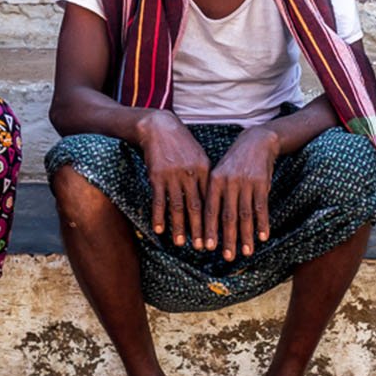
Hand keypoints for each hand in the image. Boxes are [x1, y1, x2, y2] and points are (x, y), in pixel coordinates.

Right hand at [135, 111, 209, 246]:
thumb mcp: (199, 157)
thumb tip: (213, 201)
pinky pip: (158, 199)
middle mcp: (191, 174)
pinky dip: (159, 216)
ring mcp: (173, 175)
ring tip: (181, 243)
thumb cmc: (182, 144)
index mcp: (205, 170)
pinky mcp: (156, 175)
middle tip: (204, 248)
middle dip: (201, 229)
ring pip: (178, 206)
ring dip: (180, 226)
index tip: (218, 236)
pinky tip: (159, 229)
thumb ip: (206, 178)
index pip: (212, 200)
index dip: (215, 220)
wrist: (159, 127)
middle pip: (197, 207)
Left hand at [204, 125, 276, 260]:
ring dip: (246, 236)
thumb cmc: (234, 162)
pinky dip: (262, 223)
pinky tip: (263, 237)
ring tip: (247, 252)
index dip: (208, 230)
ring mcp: (246, 183)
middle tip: (227, 257)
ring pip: (245, 215)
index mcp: (214, 181)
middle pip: (227, 216)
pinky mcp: (262, 183)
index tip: (206, 248)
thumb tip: (205, 223)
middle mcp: (229, 182)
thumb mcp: (219, 173)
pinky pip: (261, 207)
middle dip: (227, 238)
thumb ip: (213, 195)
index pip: (209, 210)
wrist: (256, 141)